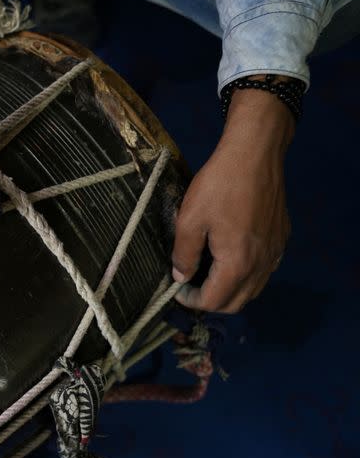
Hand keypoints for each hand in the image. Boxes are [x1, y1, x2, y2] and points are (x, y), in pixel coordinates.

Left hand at [172, 85, 294, 312]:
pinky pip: (264, 271)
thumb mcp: (190, 219)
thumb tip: (181, 277)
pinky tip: (230, 258)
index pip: (215, 301)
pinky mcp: (282, 238)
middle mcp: (262, 264)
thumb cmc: (219, 185)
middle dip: (211, 301)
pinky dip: (246, 276)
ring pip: (253, 289)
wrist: (255, 154)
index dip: (192, 301)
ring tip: (207, 274)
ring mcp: (276, 252)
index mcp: (238, 263)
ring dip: (230, 290)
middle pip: (237, 302)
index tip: (176, 289)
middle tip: (190, 286)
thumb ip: (183, 254)